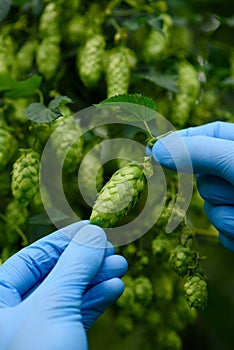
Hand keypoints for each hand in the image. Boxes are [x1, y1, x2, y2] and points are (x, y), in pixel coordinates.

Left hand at [0, 221, 127, 349]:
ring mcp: (37, 329)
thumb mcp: (52, 304)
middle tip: (111, 248)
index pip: (32, 258)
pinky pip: (77, 314)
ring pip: (70, 295)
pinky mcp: (58, 343)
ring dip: (98, 279)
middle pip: (55, 275)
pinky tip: (115, 287)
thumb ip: (74, 266)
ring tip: (121, 265)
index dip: (63, 240)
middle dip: (86, 260)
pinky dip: (97, 300)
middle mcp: (14, 312)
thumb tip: (94, 233)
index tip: (90, 226)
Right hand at [151, 121, 233, 251]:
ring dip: (227, 215)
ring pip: (212, 209)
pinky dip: (232, 233)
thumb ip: (198, 152)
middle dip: (216, 189)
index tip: (152, 149)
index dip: (181, 140)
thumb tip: (156, 150)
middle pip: (204, 177)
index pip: (208, 134)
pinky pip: (222, 233)